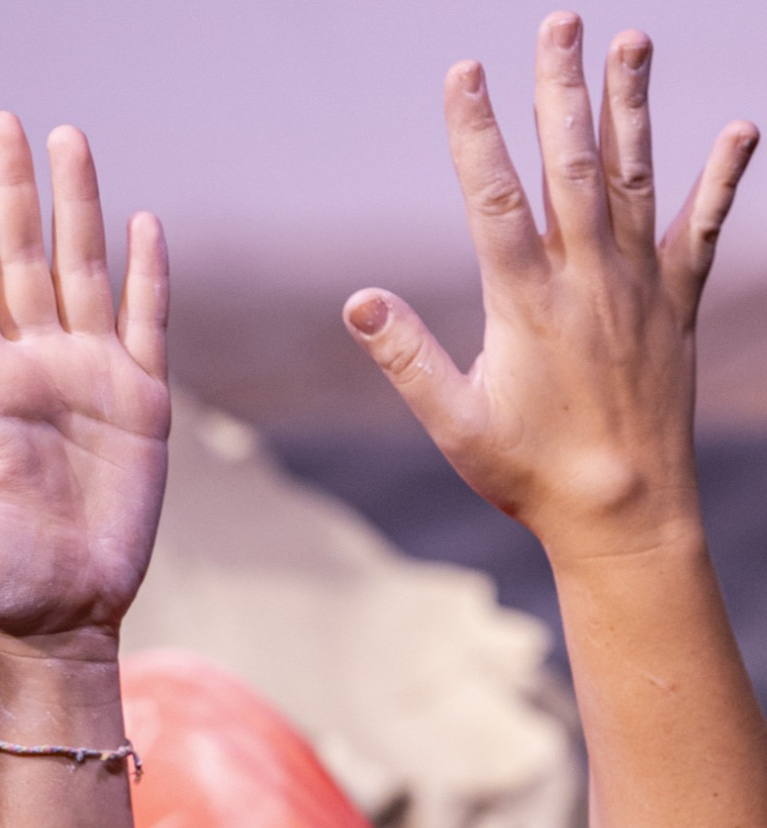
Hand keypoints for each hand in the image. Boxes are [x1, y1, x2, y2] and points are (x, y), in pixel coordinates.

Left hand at [0, 112, 169, 655]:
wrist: (60, 617)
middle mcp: (32, 367)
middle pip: (19, 258)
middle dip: (12, 189)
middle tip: (1, 121)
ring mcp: (88, 377)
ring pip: (81, 271)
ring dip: (76, 207)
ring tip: (70, 138)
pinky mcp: (139, 402)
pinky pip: (146, 321)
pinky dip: (145, 273)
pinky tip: (139, 221)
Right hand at [343, 11, 757, 561]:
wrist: (628, 518)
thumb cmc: (531, 474)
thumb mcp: (453, 422)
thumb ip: (407, 357)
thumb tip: (359, 301)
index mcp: (529, 304)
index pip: (497, 198)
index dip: (477, 133)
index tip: (464, 71)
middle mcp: (590, 282)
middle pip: (574, 164)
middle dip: (562, 89)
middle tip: (558, 22)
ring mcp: (640, 289)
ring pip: (634, 179)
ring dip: (632, 107)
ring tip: (632, 42)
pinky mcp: (677, 308)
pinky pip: (702, 231)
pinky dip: (719, 179)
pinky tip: (737, 131)